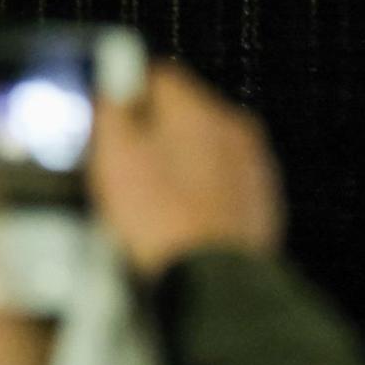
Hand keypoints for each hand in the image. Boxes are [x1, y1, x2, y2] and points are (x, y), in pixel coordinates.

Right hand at [89, 62, 284, 278]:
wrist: (211, 289)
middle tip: (118, 167)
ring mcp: (252, 171)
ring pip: (203, 154)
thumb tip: (110, 85)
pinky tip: (176, 226)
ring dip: (176, 169)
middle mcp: (235, 132)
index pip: (158, 75)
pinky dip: (198, 201)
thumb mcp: (114, 157)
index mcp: (200, 110)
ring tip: (146, 206)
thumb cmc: (163, 226)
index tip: (106, 114)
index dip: (123, 93)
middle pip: (183, 116)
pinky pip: (219, 191)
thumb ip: (111, 109)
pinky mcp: (259, 209)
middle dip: (150, 135)